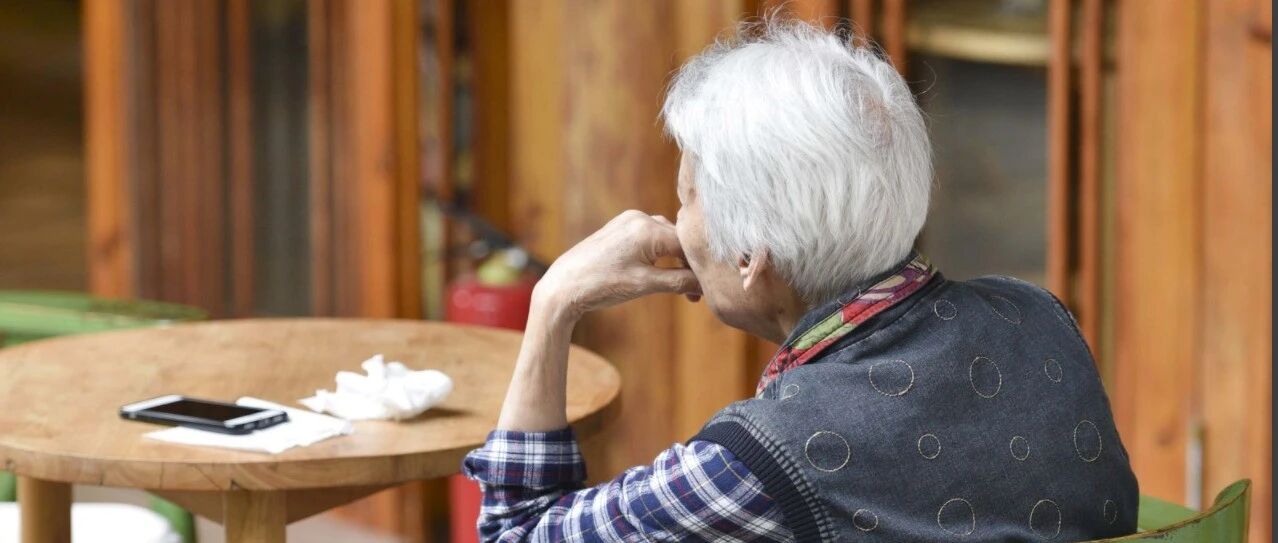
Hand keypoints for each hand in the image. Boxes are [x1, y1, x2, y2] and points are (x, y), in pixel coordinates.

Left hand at [533, 210, 701, 321]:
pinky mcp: (620, 228)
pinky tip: (662, 273)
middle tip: (694, 294)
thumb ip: (679, 282)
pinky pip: (651, 237)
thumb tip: (705, 285)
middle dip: (688, 265)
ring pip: (666, 238)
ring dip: (675, 260)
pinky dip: (660, 255)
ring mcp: (628, 221)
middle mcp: (639, 218)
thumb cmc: (601, 285)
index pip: (688, 244)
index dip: (699, 267)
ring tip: (679, 287)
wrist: (564, 285)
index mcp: (647, 229)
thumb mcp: (645, 285)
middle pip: (679, 238)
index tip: (705, 289)